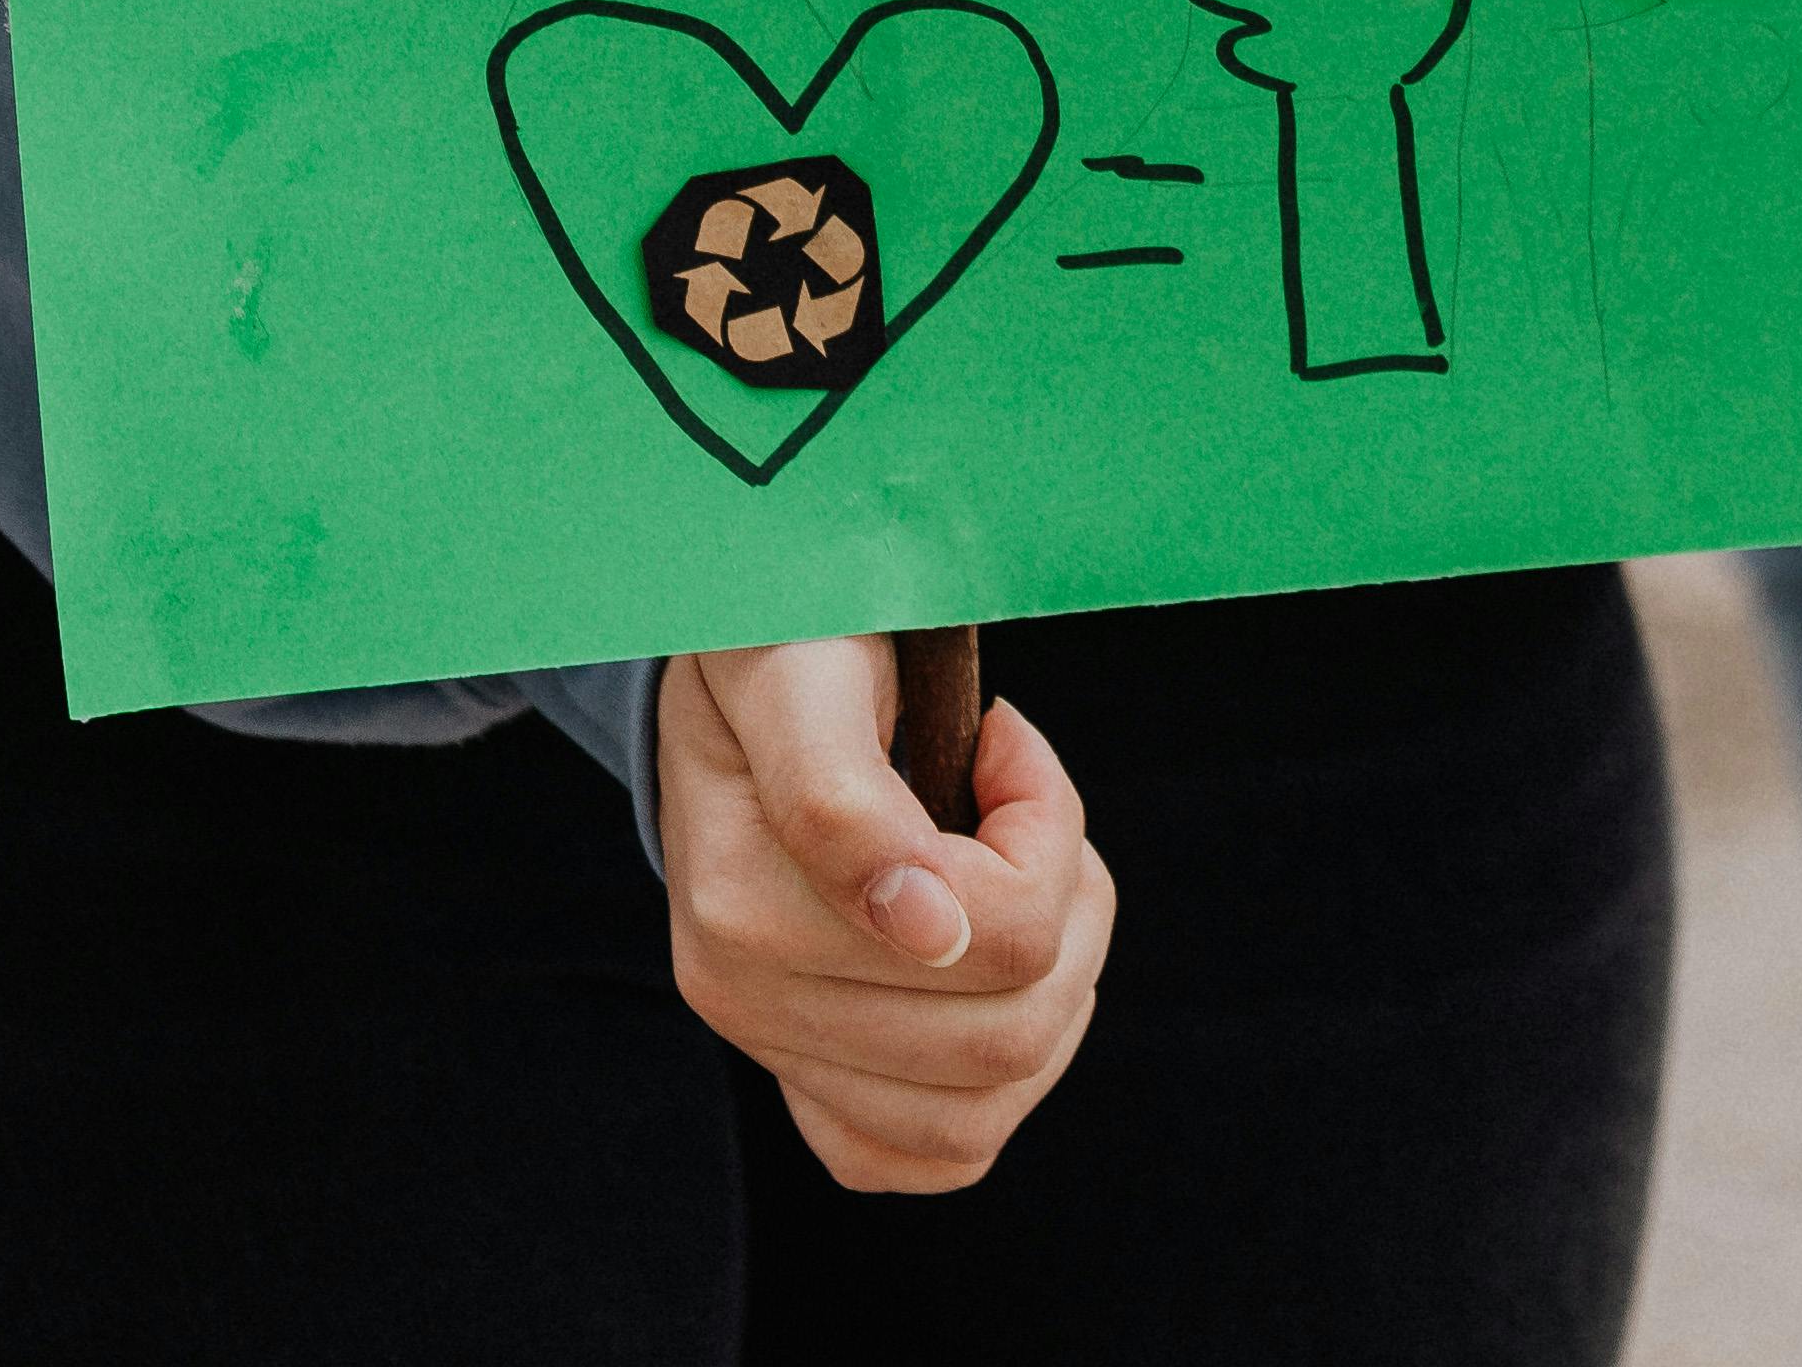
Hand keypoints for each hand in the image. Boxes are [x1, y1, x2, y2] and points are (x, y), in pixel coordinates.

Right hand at [658, 634, 1116, 1192]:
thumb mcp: (805, 671)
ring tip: (1018, 883)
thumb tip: (923, 928)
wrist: (733, 677)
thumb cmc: (786, 646)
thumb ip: (841, 796)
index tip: (1001, 738)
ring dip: (1052, 990)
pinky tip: (987, 977)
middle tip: (1026, 812)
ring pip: (992, 1105)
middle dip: (1068, 908)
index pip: (1002, 932)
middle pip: (1015, 1031)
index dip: (1046, 824)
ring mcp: (772, 1048)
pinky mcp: (806, 1082)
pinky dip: (994, 1084)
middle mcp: (743, 994)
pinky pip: (932, 1156)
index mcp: (748, 897)